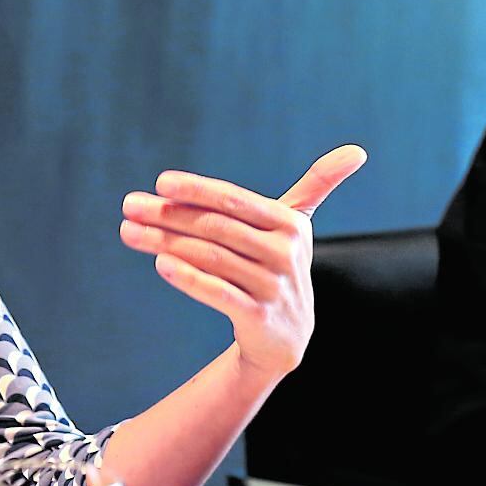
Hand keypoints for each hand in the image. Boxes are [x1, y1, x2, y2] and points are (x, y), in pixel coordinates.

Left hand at [118, 145, 366, 379]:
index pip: (235, 201)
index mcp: (291, 224)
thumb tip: (356, 151)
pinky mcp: (258, 317)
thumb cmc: (277, 266)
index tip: (161, 182)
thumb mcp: (295, 227)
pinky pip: (217, 292)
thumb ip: (315, 187)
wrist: (286, 335)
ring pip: (210, 258)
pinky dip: (187, 278)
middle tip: (129, 206)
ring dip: (163, 242)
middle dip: (168, 215)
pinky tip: (159, 265)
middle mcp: (286, 253)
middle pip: (216, 228)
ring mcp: (273, 286)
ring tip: (129, 232)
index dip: (197, 190)